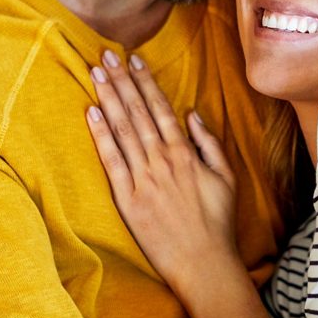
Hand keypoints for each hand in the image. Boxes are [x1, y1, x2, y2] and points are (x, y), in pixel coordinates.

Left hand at [85, 50, 237, 287]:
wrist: (204, 263)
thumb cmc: (218, 221)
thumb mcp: (226, 176)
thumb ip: (208, 143)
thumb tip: (191, 115)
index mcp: (185, 154)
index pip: (161, 109)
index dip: (146, 82)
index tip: (134, 60)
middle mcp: (162, 161)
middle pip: (137, 113)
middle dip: (122, 81)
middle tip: (105, 55)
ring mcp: (143, 179)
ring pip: (122, 130)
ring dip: (108, 99)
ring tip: (96, 73)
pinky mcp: (128, 200)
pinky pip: (111, 161)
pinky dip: (100, 136)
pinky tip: (91, 113)